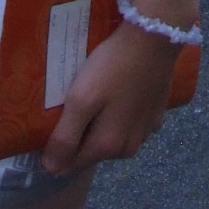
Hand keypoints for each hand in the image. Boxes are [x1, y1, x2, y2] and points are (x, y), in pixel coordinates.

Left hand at [41, 16, 186, 175]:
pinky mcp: (156, 116)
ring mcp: (146, 132)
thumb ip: (65, 138)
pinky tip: (118, 94)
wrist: (154, 38)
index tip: (52, 122)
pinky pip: (129, 125)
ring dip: (100, 126)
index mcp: (108, 147)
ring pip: (112, 139)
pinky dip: (120, 116)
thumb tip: (51, 170)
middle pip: (91, 152)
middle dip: (79, 136)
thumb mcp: (81, 100)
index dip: (56, 148)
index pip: (70, 164)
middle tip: (73, 104)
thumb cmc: (112, 67)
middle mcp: (129, 148)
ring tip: (95, 97)